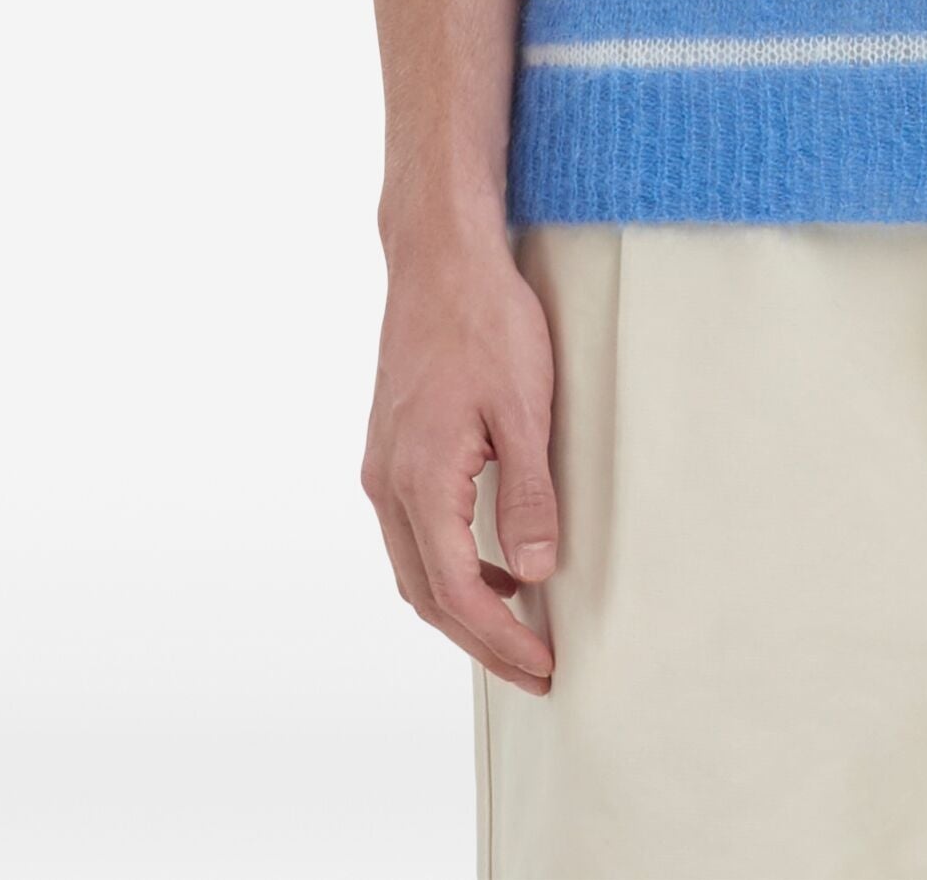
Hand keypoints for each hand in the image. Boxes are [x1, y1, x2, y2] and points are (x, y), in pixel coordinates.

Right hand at [361, 227, 558, 693]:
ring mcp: (383, 465)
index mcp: (421, 480)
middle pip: (427, 594)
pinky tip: (491, 560)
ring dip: (461, 605)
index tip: (543, 666)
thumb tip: (533, 575)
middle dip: (481, 640)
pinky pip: (413, 531)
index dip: (500, 639)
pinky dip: (448, 563)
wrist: (439, 258)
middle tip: (534, 668)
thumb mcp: (524, 407)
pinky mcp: (391, 447)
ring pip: (415, 566)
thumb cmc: (485, 320)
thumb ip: (528, 495)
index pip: (457, 592)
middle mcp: (388, 482)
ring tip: (516, 627)